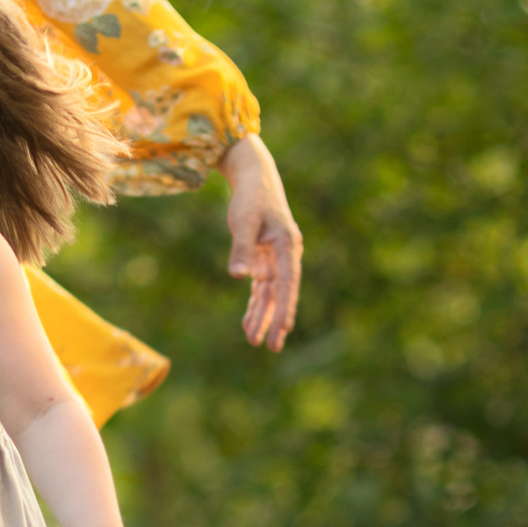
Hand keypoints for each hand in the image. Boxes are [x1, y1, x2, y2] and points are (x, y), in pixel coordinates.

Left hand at [219, 135, 302, 352]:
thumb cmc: (250, 199)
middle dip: (275, 320)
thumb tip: (239, 276)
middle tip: (270, 347)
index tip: (283, 329)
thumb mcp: (242, 222)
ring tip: (254, 340)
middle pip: (281, 294)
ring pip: (270, 294)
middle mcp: (286, 256)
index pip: (287, 283)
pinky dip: (255, 304)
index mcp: (287, 246)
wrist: (254, 179)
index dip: (285, 307)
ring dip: (262, 316)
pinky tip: (248, 322)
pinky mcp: (264, 259)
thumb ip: (241, 249)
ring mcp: (276, 259)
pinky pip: (261, 288)